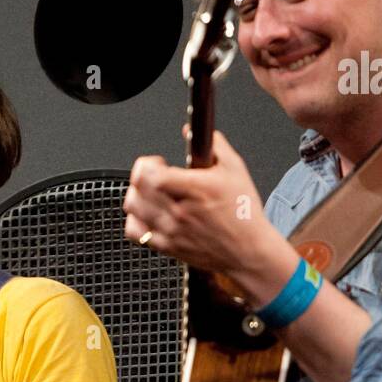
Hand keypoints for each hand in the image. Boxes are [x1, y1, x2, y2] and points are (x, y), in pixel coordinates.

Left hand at [124, 129, 273, 276]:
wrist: (249, 251)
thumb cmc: (244, 213)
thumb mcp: (236, 170)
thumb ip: (214, 145)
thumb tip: (192, 130)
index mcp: (195, 189)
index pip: (151, 174)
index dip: (148, 163)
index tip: (159, 162)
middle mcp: (179, 211)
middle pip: (137, 188)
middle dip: (142, 174)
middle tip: (156, 175)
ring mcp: (171, 231)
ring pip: (132, 207)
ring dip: (137, 194)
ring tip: (152, 193)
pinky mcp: (167, 246)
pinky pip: (135, 231)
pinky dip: (135, 219)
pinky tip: (148, 213)